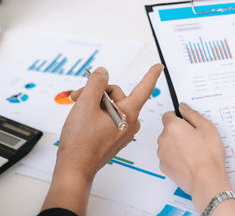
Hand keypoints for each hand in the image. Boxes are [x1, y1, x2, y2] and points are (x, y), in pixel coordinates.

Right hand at [41, 64, 163, 214]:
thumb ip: (96, 83)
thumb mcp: (85, 105)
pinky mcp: (116, 137)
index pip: (144, 88)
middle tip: (78, 96)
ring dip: (94, 103)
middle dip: (97, 92)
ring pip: (112, 106)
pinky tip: (84, 119)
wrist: (75, 168)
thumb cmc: (82, 142)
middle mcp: (130, 122)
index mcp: (129, 113)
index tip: (158, 66)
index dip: (151, 75)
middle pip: (118, 95)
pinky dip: (97, 114)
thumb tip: (103, 73)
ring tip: (78, 108)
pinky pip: (111, 117)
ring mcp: (124, 131)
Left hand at [158, 103, 234, 214]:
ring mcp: (162, 154)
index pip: (168, 115)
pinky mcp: (164, 167)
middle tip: (196, 139)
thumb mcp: (207, 128)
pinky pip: (169, 157)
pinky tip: (189, 161)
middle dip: (180, 132)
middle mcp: (163, 139)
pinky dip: (176, 157)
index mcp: (173, 126)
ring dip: (177, 145)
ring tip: (194, 152)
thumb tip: (183, 107)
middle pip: (168, 130)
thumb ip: (192, 114)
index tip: (187, 122)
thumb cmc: (208, 155)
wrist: (206, 181)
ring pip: (168, 144)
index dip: (179, 117)